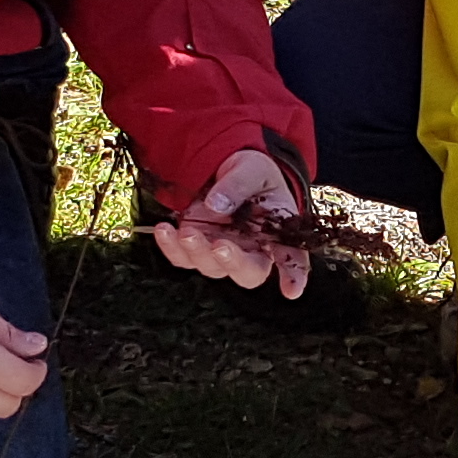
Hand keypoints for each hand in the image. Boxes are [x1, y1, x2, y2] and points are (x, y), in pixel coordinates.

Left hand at [151, 149, 312, 300]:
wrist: (225, 168)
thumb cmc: (251, 173)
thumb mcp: (252, 168)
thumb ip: (239, 184)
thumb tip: (217, 205)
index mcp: (277, 233)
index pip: (291, 257)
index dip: (294, 275)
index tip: (292, 290)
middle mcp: (252, 250)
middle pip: (248, 272)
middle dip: (233, 263)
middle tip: (220, 247)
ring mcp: (222, 251)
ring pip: (211, 267)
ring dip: (197, 252)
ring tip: (186, 231)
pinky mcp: (196, 247)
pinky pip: (182, 257)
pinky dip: (170, 247)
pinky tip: (164, 229)